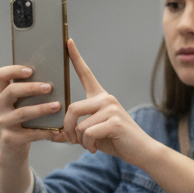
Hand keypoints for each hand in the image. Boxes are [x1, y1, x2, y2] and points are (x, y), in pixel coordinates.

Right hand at [0, 64, 66, 192]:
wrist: (12, 151)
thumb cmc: (23, 123)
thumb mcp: (23, 107)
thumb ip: (32, 95)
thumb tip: (56, 80)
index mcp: (2, 95)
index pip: (1, 75)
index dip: (14, 70)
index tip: (30, 70)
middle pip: (11, 91)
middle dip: (31, 88)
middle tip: (49, 87)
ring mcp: (2, 123)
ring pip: (22, 112)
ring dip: (41, 108)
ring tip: (57, 106)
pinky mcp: (10, 138)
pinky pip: (30, 133)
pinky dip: (45, 131)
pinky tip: (57, 130)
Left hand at [62, 40, 156, 166]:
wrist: (140, 151)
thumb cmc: (115, 140)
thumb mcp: (91, 133)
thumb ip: (74, 129)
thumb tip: (52, 134)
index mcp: (100, 97)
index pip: (85, 74)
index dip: (75, 57)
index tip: (67, 42)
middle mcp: (106, 98)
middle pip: (72, 108)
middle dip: (67, 128)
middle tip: (71, 140)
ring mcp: (111, 108)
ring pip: (79, 125)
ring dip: (80, 140)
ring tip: (89, 145)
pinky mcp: (114, 121)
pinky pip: (88, 133)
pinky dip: (88, 145)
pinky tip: (95, 148)